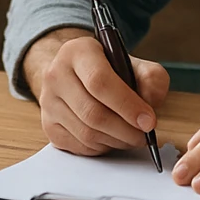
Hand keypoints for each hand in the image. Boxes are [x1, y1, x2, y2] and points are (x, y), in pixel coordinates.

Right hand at [25, 29, 169, 155]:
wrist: (75, 74)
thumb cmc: (108, 70)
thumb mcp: (133, 63)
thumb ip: (151, 78)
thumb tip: (150, 104)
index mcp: (77, 52)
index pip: (99, 81)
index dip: (127, 105)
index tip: (149, 121)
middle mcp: (56, 75)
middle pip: (93, 113)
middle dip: (126, 130)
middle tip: (144, 136)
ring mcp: (48, 102)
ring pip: (87, 134)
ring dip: (116, 141)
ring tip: (132, 136)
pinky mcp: (48, 125)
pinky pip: (80, 146)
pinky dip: (102, 148)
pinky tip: (113, 138)